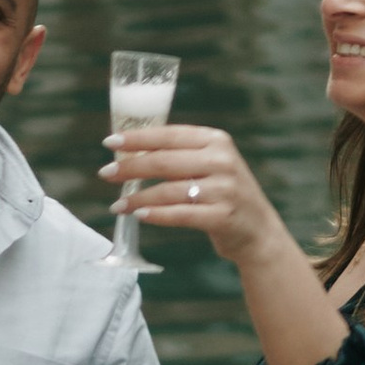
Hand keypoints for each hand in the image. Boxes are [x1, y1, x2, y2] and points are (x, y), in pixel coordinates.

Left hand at [105, 122, 291, 274]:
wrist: (258, 230)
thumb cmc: (224, 194)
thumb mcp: (212, 164)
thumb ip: (180, 155)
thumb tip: (130, 152)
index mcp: (216, 140)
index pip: (169, 135)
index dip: (137, 138)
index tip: (110, 142)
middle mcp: (222, 161)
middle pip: (164, 162)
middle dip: (130, 167)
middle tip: (105, 173)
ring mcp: (224, 189)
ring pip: (168, 190)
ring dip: (137, 198)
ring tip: (118, 205)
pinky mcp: (222, 216)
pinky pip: (180, 214)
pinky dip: (156, 215)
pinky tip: (139, 215)